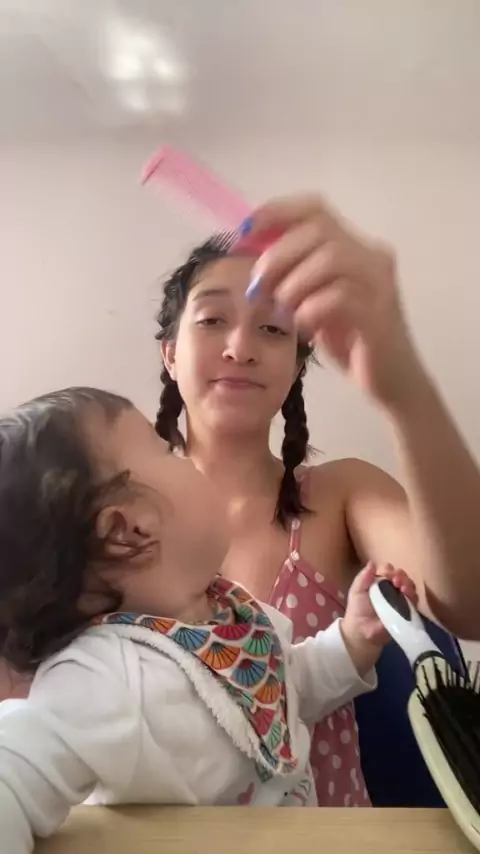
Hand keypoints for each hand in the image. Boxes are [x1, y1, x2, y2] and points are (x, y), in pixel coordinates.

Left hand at [243, 196, 426, 408]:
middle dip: (278, 256)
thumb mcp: (317, 301)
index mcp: (355, 248)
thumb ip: (296, 275)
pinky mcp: (380, 313)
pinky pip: (339, 297)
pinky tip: (305, 328)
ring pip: (331, 258)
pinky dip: (311, 310)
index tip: (245, 233)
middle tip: (259, 288)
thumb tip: (254, 257)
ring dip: (294, 284)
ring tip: (285, 311)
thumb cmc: (352, 342)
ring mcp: (379, 283)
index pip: (315, 208)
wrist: (392, 381)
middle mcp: (372, 256)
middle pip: (318, 230)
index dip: (277, 213)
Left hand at [340, 562, 417, 674]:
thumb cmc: (358, 610)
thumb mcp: (357, 590)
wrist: (361, 631)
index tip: (387, 572)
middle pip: (401, 577)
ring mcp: (400, 600)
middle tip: (396, 579)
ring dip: (407, 583)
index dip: (389, 570)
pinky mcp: (407, 612)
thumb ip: (363, 577)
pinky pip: (414, 601)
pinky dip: (412, 595)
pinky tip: (407, 594)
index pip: (388, 571)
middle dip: (400, 575)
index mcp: (380, 582)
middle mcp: (392, 589)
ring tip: (401, 586)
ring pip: (409, 587)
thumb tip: (372, 562)